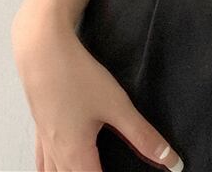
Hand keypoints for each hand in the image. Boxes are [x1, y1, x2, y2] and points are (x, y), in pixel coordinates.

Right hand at [11, 14, 182, 171]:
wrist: (43, 52)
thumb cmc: (78, 78)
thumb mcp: (117, 106)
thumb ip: (143, 136)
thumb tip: (171, 162)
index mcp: (76, 157)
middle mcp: (57, 156)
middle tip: (114, 168)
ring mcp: (45, 143)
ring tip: (91, 168)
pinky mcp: (40, 128)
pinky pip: (43, 164)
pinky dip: (52, 170)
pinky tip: (61, 164)